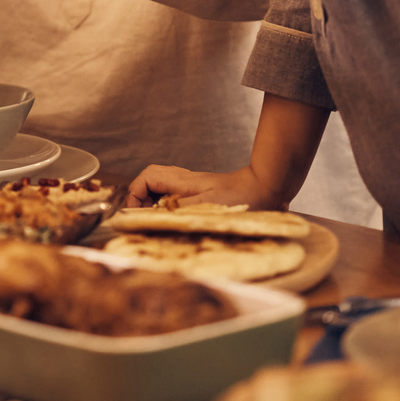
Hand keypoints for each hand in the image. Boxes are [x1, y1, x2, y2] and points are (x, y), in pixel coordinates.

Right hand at [123, 163, 280, 210]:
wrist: (265, 188)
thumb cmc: (240, 197)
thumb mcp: (207, 207)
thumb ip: (179, 209)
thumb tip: (154, 213)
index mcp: (180, 181)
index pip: (145, 178)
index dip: (134, 195)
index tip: (136, 215)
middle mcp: (182, 180)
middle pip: (148, 181)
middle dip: (140, 199)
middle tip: (144, 219)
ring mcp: (190, 185)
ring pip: (160, 188)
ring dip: (153, 204)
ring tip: (157, 222)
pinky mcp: (199, 192)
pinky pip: (172, 195)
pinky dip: (167, 207)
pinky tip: (175, 220)